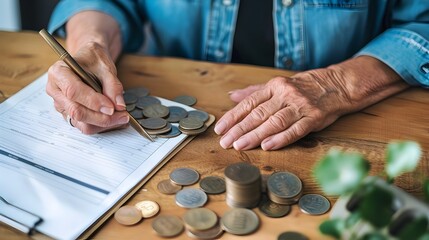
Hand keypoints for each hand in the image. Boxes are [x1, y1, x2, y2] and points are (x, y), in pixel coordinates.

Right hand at [46, 11, 125, 133]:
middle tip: (123, 115)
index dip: (93, 102)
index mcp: (59, 72)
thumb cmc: (93, 60)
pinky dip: (102, 126)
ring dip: (104, 124)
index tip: (112, 107)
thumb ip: (113, 85)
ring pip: (81, 124)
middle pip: (76, 112)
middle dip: (102, 117)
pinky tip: (115, 120)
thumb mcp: (106, 67)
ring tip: (122, 118)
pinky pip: (85, 126)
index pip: (73, 91)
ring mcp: (61, 105)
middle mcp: (56, 90)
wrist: (89, 62)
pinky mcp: (69, 115)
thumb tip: (119, 105)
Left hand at [214, 56, 406, 150]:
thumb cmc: (305, 87)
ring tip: (239, 145)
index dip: (233, 117)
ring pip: (273, 122)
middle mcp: (285, 95)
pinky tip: (267, 146)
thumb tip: (231, 96)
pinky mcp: (314, 118)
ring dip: (255, 135)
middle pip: (258, 114)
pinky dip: (281, 138)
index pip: (249, 103)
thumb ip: (254, 92)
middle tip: (225, 142)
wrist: (337, 85)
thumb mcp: (279, 85)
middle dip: (239, 129)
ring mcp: (300, 106)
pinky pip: (295, 129)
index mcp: (274, 86)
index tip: (220, 128)